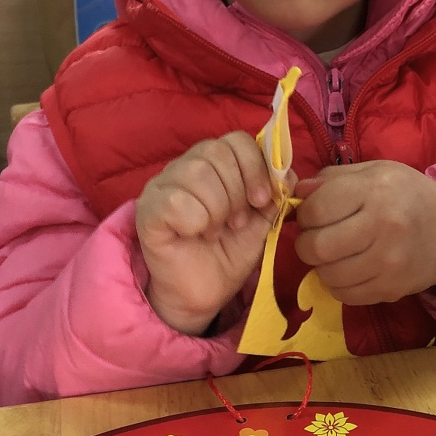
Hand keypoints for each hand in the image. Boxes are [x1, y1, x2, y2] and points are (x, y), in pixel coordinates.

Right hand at [137, 133, 277, 334]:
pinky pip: (176, 201)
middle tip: (237, 222)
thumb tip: (288, 174)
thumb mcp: (260, 223)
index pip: (236, 140)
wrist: (202, 295)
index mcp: (212, 165)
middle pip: (215, 152)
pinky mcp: (148, 211)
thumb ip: (274, 196)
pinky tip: (194, 235)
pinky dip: (195, 221)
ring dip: (217, 208)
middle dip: (237, 191)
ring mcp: (161, 186)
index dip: (255, 167)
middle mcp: (183, 167)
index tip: (262, 200)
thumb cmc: (226, 254)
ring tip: (216, 231)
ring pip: (196, 173)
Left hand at [293, 161, 435, 304]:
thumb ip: (330, 179)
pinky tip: (349, 268)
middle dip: (306, 244)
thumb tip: (296, 194)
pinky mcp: (391, 289)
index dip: (304, 214)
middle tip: (317, 237)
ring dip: (321, 266)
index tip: (312, 215)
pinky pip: (344, 295)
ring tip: (334, 253)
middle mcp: (384, 226)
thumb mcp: (373, 172)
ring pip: (327, 275)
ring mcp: (389, 262)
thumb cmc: (405, 194)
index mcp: (376, 189)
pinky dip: (338, 284)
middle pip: (317, 247)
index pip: (316, 210)